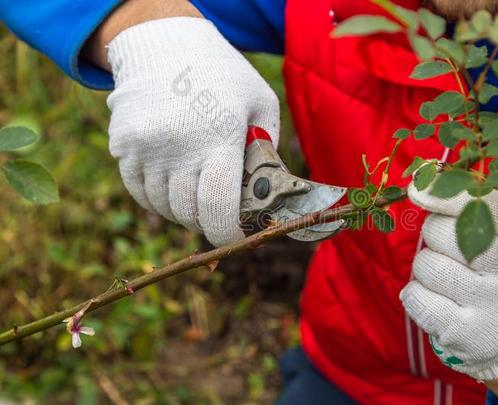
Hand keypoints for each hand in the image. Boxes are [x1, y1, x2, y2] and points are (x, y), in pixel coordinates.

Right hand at [105, 17, 279, 245]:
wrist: (165, 43)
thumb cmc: (224, 77)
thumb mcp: (260, 103)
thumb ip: (268, 152)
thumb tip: (266, 198)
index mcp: (219, 137)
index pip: (217, 207)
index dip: (227, 234)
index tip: (236, 237)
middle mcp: (177, 146)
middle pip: (190, 213)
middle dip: (208, 222)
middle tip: (220, 213)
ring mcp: (144, 147)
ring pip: (164, 207)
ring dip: (183, 210)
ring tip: (197, 191)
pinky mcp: (122, 146)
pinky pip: (140, 193)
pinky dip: (158, 199)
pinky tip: (173, 183)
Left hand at [400, 182, 497, 380]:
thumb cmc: (492, 265)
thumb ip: (469, 200)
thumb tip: (423, 176)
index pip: (484, 204)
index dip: (444, 194)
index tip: (416, 190)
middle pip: (440, 232)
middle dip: (434, 235)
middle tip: (454, 250)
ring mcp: (496, 306)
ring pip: (424, 265)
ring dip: (425, 268)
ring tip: (451, 279)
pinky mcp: (471, 335)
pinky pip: (415, 298)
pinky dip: (415, 295)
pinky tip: (437, 301)